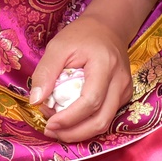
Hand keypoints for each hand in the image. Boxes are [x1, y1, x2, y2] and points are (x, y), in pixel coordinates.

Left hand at [30, 13, 132, 142]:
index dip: (69, 118)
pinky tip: (72, 118)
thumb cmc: (81, 35)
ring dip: (80, 132)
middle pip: (101, 120)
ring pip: (105, 122)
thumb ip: (45, 72)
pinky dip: (88, 124)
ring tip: (58, 127)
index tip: (48, 123)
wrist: (108, 27)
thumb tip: (36, 100)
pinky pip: (107, 116)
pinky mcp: (124, 94)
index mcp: (105, 65)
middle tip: (51, 130)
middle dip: (74, 133)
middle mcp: (120, 80)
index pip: (91, 101)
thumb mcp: (58, 46)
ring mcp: (125, 88)